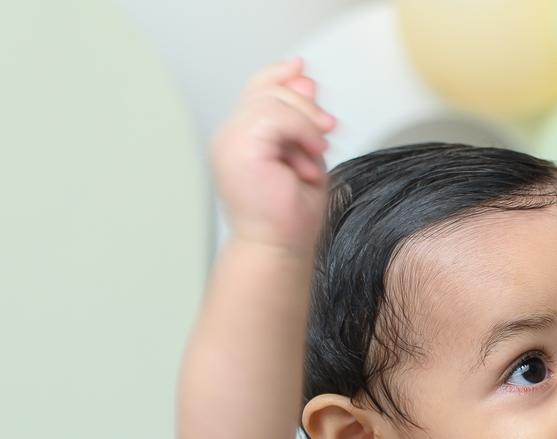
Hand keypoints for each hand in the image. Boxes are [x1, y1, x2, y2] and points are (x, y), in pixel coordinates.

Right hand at [210, 57, 335, 253]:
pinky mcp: (238, 148)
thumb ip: (302, 120)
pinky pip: (276, 116)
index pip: (256, 89)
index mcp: (240, 139)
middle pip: (267, 90)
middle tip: (327, 129)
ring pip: (273, 100)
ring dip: (306, 124)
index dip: (279, 74)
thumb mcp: (304, 154)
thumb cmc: (290, 217)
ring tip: (313, 153)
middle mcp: (229, 138)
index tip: (303, 70)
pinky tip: (308, 156)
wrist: (280, 249)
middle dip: (305, 105)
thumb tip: (305, 80)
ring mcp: (229, 142)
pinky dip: (301, 131)